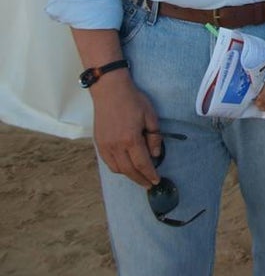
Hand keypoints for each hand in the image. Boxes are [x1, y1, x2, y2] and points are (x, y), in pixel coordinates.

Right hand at [90, 71, 161, 187]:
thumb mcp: (150, 116)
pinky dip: (118, 168)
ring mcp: (105, 146)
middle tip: (148, 184)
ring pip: (117, 169)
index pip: (142, 164)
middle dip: (140, 179)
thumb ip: (154, 137)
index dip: (150, 174)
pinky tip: (125, 167)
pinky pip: (108, 162)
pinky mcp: (98, 143)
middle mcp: (116, 146)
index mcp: (131, 139)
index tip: (156, 180)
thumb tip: (155, 154)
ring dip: (129, 175)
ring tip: (139, 176)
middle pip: (129, 171)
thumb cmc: (133, 101)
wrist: (110, 91)